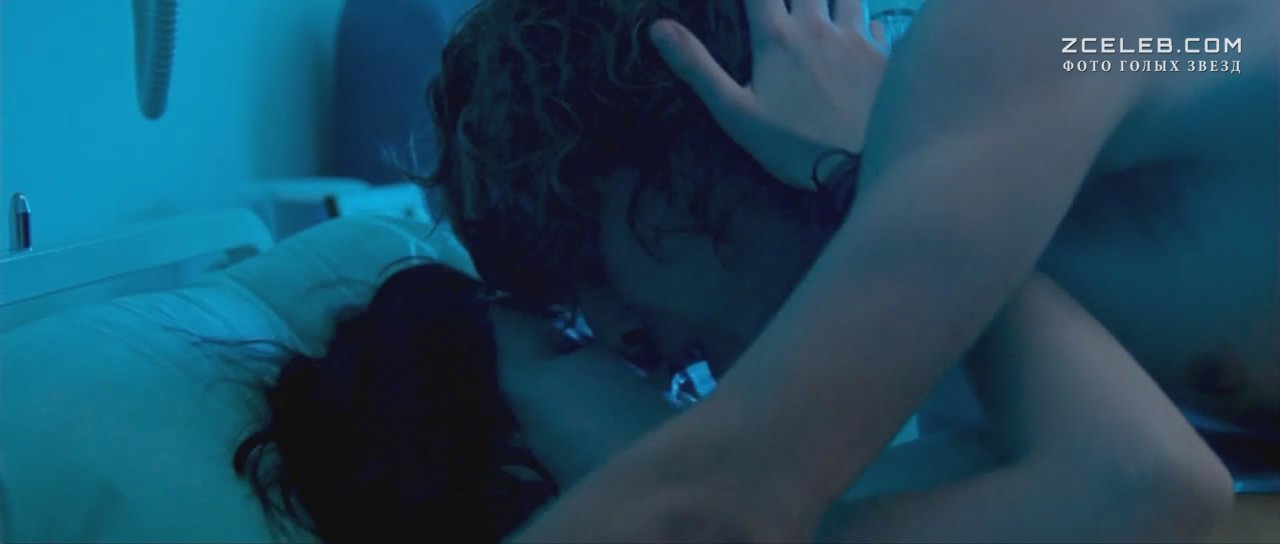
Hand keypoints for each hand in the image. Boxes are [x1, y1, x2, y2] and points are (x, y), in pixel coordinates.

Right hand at [649, 0, 886, 189]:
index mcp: (776, 36)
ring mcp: (855, 38)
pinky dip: (863, 22)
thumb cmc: (790, 144)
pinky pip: (876, 23)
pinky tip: (859, 32)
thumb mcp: (734, 111)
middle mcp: (817, 25)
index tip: (748, 4)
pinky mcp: (882, 56)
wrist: (858, 168)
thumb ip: (697, 67)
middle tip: (783, 7)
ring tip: (818, 6)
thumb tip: (658, 27)